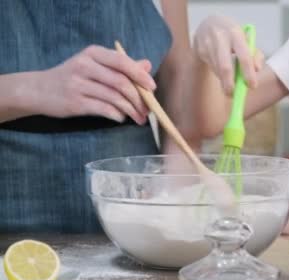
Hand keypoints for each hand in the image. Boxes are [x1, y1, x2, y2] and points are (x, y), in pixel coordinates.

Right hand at [32, 45, 155, 123]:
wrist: (38, 90)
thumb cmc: (74, 77)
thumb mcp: (95, 65)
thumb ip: (121, 66)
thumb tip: (147, 65)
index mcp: (93, 53)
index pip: (122, 61)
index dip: (140, 75)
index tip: (152, 88)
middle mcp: (84, 66)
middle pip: (121, 82)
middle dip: (139, 99)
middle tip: (148, 110)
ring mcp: (78, 84)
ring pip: (114, 97)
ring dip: (131, 110)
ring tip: (139, 118)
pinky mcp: (74, 102)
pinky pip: (103, 109)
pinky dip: (117, 115)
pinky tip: (121, 118)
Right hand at [194, 15, 263, 93]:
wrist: (209, 24)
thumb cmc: (234, 36)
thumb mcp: (247, 40)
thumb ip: (255, 55)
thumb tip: (257, 70)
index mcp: (236, 33)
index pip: (244, 56)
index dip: (248, 73)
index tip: (252, 86)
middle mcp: (221, 37)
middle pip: (225, 66)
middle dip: (229, 83)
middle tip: (233, 95)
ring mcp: (208, 43)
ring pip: (217, 69)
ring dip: (224, 79)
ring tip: (229, 80)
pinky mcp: (200, 50)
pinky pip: (211, 67)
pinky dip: (218, 73)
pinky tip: (220, 67)